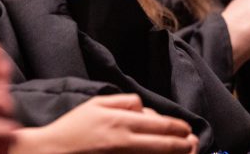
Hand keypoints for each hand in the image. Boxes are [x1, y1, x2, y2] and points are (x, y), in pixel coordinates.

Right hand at [11, 94, 195, 153]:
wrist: (55, 151)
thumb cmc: (73, 126)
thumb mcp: (95, 104)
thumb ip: (122, 101)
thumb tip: (142, 106)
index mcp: (120, 120)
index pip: (158, 124)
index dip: (177, 127)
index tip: (186, 128)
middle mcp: (125, 140)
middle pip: (164, 143)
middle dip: (183, 143)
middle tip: (194, 142)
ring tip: (188, 151)